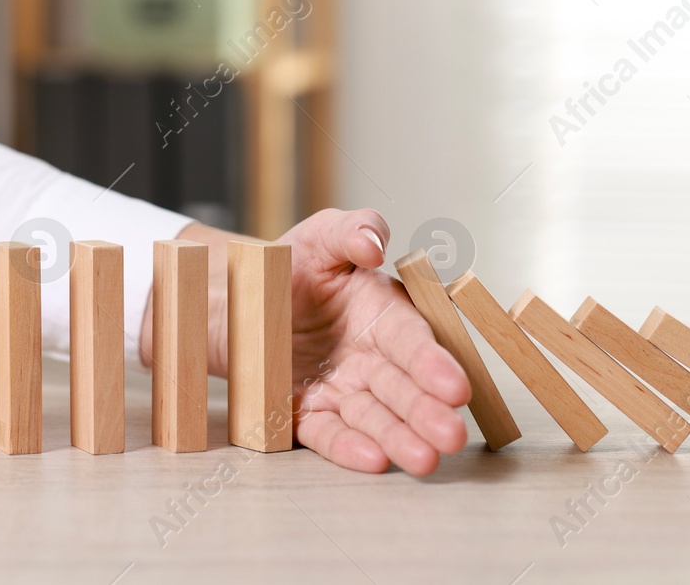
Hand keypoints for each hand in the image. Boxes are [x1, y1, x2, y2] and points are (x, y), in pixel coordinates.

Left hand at [144, 211, 471, 474]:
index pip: (411, 340)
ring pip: (373, 417)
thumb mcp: (321, 236)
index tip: (455, 387)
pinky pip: (326, 433)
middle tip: (450, 436)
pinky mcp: (305, 413)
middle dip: (427, 412)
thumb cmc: (289, 263)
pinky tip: (372, 461)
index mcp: (382, 312)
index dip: (433, 364)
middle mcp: (369, 356)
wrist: (234, 295)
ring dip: (399, 438)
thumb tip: (375, 245)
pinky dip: (347, 448)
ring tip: (423, 460)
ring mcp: (339, 388)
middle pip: (401, 387)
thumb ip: (354, 229)